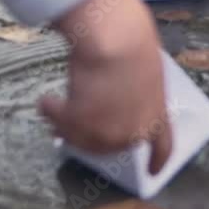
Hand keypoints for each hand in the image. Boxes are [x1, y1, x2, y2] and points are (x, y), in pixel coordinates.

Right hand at [41, 0, 172, 174]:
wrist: (116, 36)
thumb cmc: (132, 41)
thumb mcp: (144, 70)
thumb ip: (134, 91)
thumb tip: (111, 98)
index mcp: (157, 114)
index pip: (163, 147)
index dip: (157, 161)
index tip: (152, 172)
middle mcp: (135, 130)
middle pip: (109, 145)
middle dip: (90, 135)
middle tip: (72, 127)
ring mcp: (108, 130)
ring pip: (82, 138)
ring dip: (65, 123)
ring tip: (53, 106)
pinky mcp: (83, 123)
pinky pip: (61, 121)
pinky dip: (51, 110)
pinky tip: (45, 101)